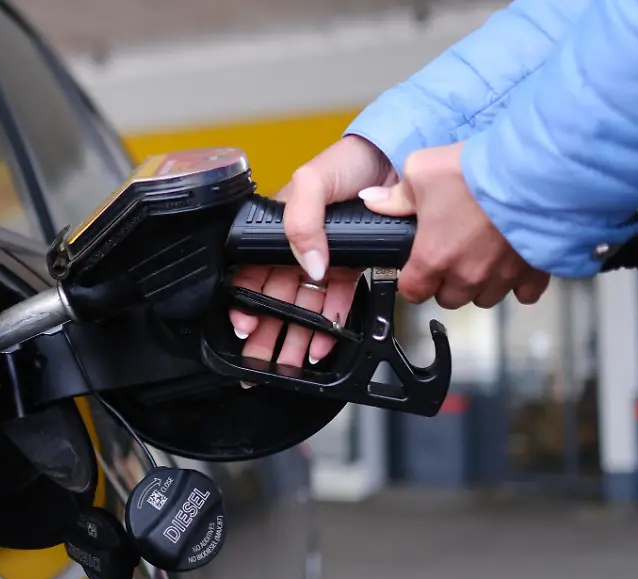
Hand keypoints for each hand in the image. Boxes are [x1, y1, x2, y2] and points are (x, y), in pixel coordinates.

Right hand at [230, 135, 396, 368]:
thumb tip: (309, 264)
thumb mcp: (311, 181)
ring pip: (304, 307)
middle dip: (266, 332)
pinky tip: (322, 345)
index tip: (244, 325)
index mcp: (276, 229)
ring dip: (296, 336)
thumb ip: (301, 221)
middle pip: (276, 298)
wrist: (393, 157)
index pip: (252, 271)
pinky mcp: (351, 265)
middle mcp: (297, 248)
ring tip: (290, 362)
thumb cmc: (346, 162)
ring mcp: (324, 259)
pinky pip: (336, 302)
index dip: (244, 300)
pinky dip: (329, 326)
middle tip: (259, 360)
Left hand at [358, 141, 549, 307]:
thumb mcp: (421, 172)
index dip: (412, 280)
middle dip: (446, 282)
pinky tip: (512, 266)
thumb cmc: (475, 171)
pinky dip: (518, 285)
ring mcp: (501, 277)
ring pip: (484, 298)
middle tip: (450, 257)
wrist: (531, 170)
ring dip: (479, 285)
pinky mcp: (533, 272)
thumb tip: (374, 199)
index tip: (416, 269)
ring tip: (480, 259)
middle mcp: (466, 275)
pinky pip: (524, 295)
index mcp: (433, 258)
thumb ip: (396, 195)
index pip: (413, 291)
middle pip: (449, 298)